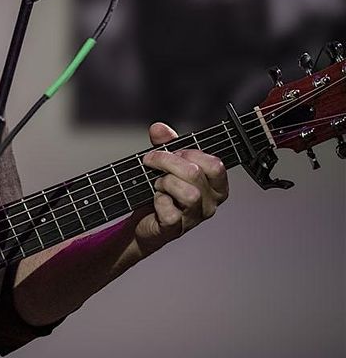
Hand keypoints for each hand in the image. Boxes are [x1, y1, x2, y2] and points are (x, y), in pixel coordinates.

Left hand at [132, 122, 228, 255]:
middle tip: (152, 163)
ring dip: (165, 183)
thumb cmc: (161, 190)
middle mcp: (210, 203)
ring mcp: (195, 218)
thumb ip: (166, 144)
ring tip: (157, 185)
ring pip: (189, 194)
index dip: (191, 153)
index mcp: (215, 185)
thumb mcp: (166, 163)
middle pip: (195, 174)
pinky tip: (154, 200)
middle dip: (168, 162)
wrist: (143, 219)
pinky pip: (171, 212)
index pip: (215, 165)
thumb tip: (159, 128)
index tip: (174, 153)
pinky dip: (158, 201)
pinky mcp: (176, 228)